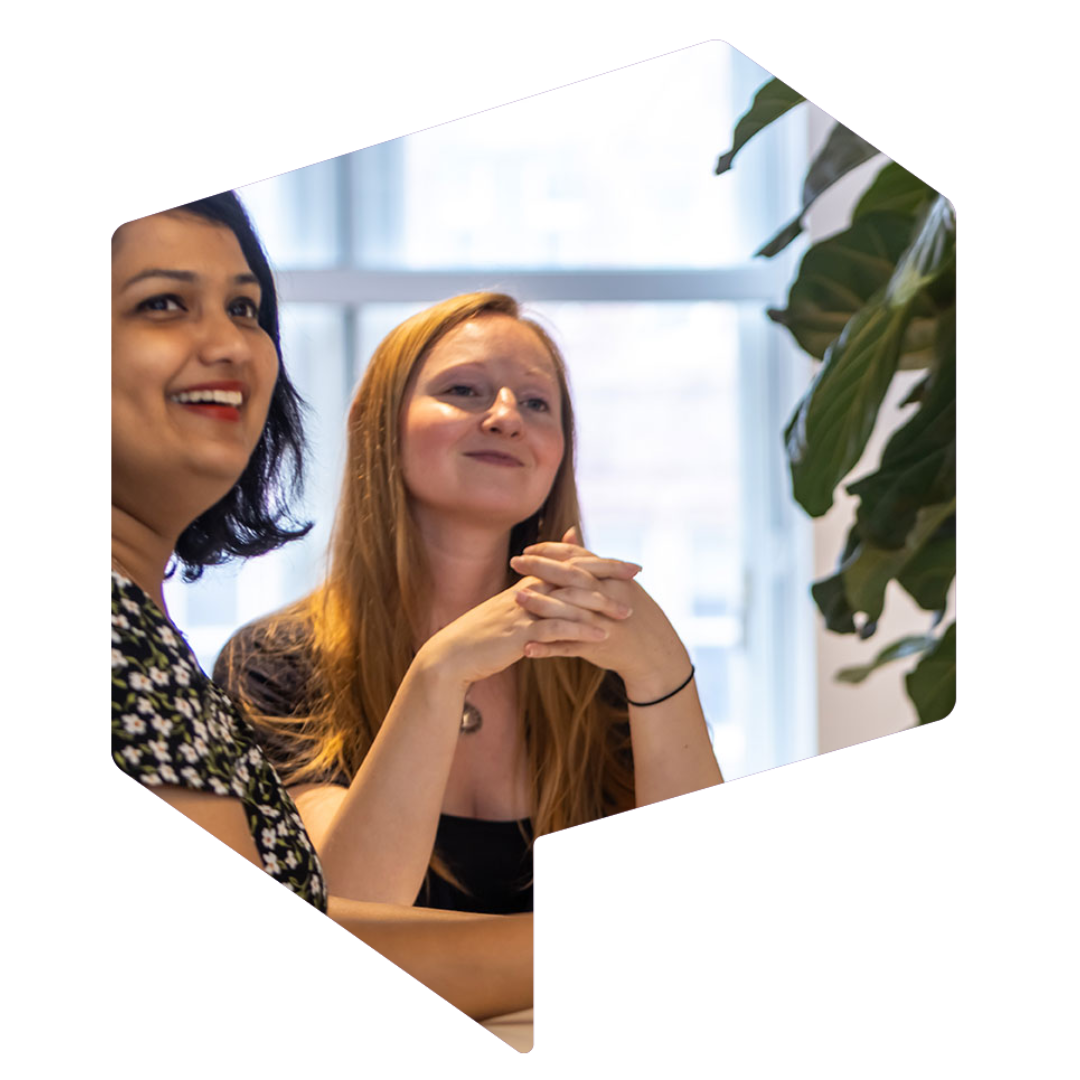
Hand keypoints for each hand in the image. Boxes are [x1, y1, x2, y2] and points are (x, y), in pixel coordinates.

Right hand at [419, 567, 623, 693]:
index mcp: (531, 581)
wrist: (455, 653)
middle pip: (574, 576)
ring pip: (567, 602)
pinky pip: (555, 630)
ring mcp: (524, 612)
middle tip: (637, 576)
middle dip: (608, 575)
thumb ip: (539, 586)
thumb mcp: (514, 605)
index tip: (632, 565)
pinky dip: (579, 631)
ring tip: (626, 612)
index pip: (572, 565)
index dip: (603, 563)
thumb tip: (551, 580)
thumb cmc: (488, 631)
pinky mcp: (520, 634)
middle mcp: (529, 590)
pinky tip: (601, 637)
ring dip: (599, 606)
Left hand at [509, 528, 688, 690]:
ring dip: (540, 604)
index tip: (527, 549)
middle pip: (571, 577)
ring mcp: (602, 621)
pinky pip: (568, 646)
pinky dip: (547, 648)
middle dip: (541, 568)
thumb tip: (568, 529)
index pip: (578, 557)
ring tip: (515, 598)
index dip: (551, 551)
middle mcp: (608, 596)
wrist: (655, 652)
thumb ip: (588, 558)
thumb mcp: (616, 581)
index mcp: (612, 578)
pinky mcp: (597, 646)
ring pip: (568, 610)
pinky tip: (526, 648)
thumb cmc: (629, 611)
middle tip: (514, 562)